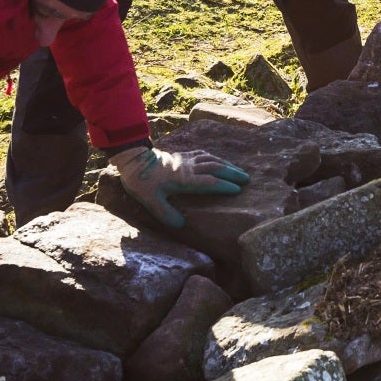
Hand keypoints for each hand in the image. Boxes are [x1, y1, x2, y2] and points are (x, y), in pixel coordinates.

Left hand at [111, 145, 250, 228]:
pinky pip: (203, 155)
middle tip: (247, 180)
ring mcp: (186, 160)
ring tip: (239, 171)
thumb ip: (166, 213)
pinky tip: (219, 161)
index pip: (209, 182)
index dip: (225, 185)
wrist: (133, 160)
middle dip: (232, 174)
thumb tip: (181, 225)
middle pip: (216, 168)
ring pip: (211, 160)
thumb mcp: (150, 201)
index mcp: (184, 180)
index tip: (238, 190)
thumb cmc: (141, 182)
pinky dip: (215, 158)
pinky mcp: (182, 156)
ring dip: (227, 165)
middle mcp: (189, 168)